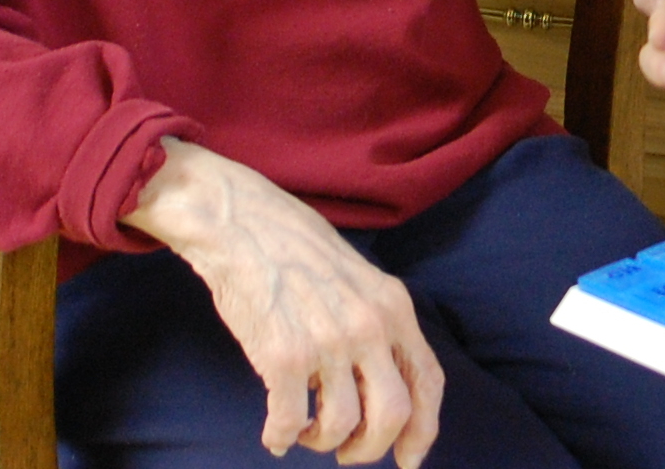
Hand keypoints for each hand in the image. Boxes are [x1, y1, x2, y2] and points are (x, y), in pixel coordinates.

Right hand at [124, 139, 443, 468]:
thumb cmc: (290, 245)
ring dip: (323, 441)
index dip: (423, 432)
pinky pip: (291, 421)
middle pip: (392, 415)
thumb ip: (375, 322)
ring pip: (342, 426)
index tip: (409, 460)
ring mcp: (327, 340)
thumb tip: (381, 383)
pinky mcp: (283, 353)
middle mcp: (368, 325)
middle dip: (371, 448)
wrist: (236, 219)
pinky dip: (282, 437)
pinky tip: (274, 434)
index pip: (428, 382)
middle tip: (347, 453)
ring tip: (306, 432)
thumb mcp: (356, 275)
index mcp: (391, 305)